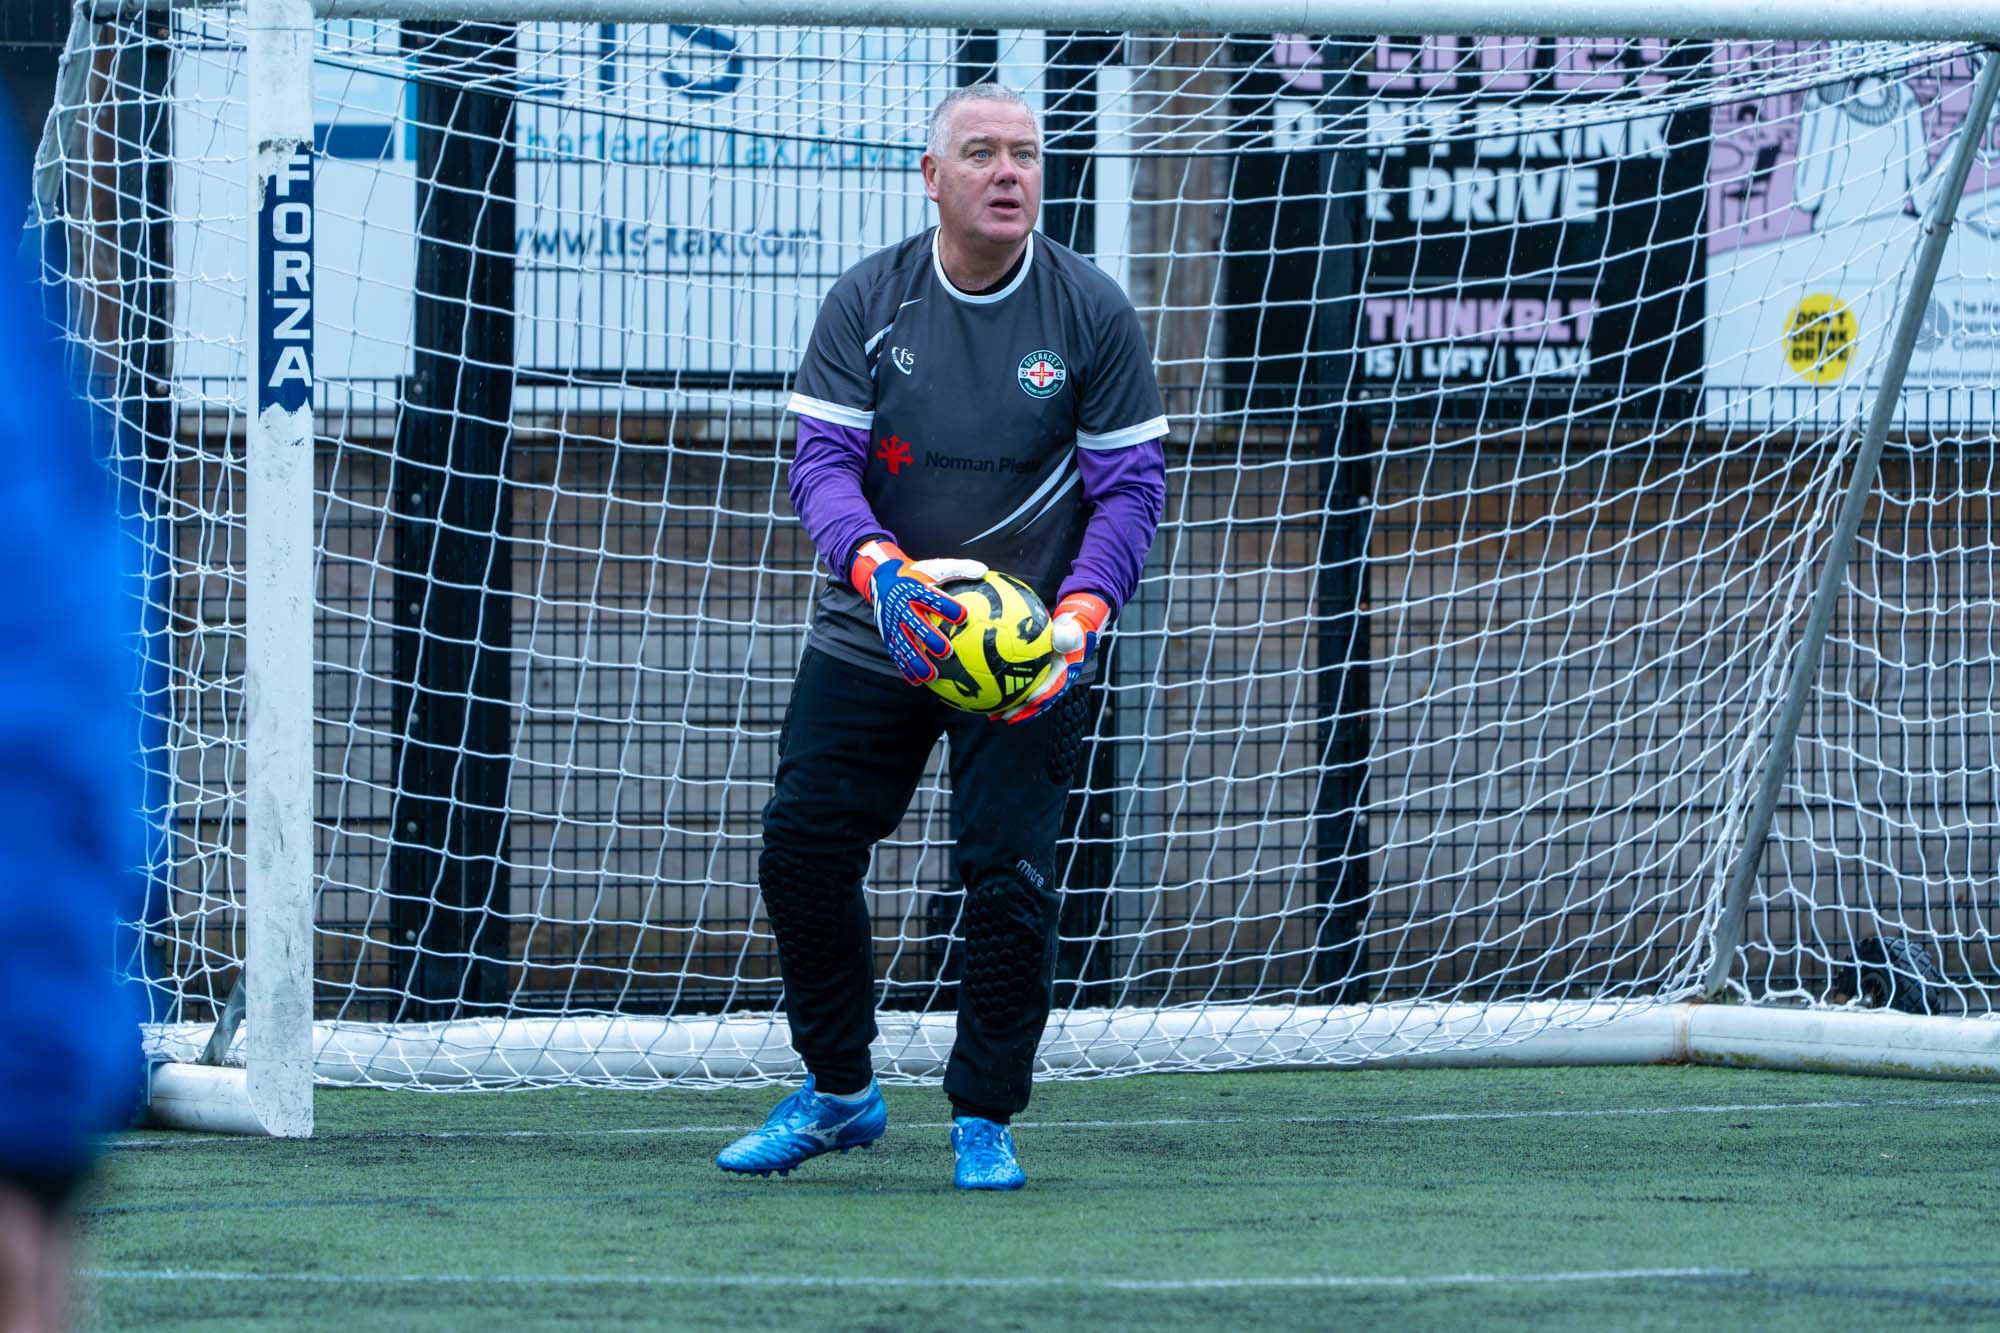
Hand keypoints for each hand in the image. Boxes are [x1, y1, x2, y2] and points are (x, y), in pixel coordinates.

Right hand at [850, 540, 987, 684]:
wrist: (882, 579)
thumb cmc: (918, 575)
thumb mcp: (935, 567)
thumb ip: (959, 568)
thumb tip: (983, 570)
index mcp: (915, 590)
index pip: (932, 598)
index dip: (947, 607)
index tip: (963, 615)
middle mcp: (902, 608)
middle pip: (916, 625)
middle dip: (930, 639)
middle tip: (946, 651)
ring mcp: (893, 624)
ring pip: (905, 645)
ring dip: (917, 662)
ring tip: (931, 676)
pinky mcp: (889, 636)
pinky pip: (897, 654)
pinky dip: (906, 668)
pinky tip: (918, 681)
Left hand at [997, 592, 1108, 724]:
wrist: (1071, 631)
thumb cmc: (1071, 630)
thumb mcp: (1072, 631)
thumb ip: (1066, 636)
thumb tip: (1060, 638)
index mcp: (1063, 674)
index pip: (1052, 687)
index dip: (1042, 695)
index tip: (1030, 700)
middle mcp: (1052, 682)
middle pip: (1035, 700)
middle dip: (1022, 711)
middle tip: (1004, 717)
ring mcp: (1042, 681)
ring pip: (1025, 698)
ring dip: (1010, 707)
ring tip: (992, 715)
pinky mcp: (1033, 678)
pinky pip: (1018, 687)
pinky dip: (1005, 693)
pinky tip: (988, 697)